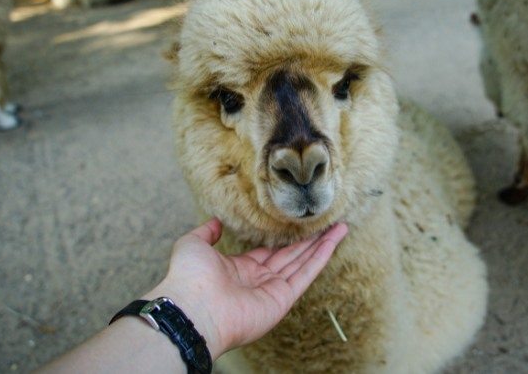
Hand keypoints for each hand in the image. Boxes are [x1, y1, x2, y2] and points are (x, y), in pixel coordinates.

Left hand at [145, 219, 348, 358]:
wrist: (193, 306)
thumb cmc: (188, 277)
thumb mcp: (193, 244)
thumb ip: (207, 232)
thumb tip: (215, 222)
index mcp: (239, 269)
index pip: (268, 252)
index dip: (284, 239)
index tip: (298, 226)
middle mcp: (258, 280)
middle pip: (290, 256)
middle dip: (309, 240)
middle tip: (326, 223)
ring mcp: (272, 290)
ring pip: (302, 263)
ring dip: (322, 245)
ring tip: (339, 228)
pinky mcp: (282, 299)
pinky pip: (305, 275)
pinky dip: (320, 258)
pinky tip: (333, 242)